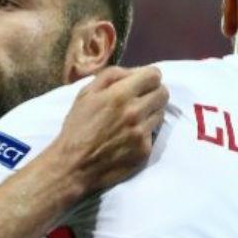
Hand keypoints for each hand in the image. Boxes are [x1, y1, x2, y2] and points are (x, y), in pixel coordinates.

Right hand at [51, 65, 167, 191]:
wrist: (74, 165)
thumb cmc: (77, 127)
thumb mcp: (85, 93)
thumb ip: (111, 75)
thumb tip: (133, 72)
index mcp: (120, 95)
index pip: (154, 76)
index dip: (148, 76)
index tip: (141, 82)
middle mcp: (135, 112)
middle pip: (163, 93)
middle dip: (153, 92)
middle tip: (140, 99)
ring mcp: (142, 133)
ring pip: (161, 113)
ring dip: (150, 112)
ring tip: (132, 119)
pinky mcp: (145, 151)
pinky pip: (154, 134)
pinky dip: (144, 132)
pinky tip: (128, 136)